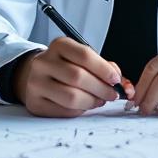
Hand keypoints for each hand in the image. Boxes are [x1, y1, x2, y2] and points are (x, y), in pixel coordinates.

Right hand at [13, 37, 134, 117]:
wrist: (36, 75)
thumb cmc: (66, 66)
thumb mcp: (81, 58)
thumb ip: (103, 67)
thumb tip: (122, 83)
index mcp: (59, 46)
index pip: (84, 55)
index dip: (104, 69)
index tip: (116, 80)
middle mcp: (43, 62)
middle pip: (78, 77)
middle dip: (101, 88)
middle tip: (112, 95)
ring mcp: (36, 83)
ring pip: (71, 97)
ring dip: (92, 101)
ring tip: (99, 100)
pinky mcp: (34, 103)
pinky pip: (64, 111)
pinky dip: (79, 110)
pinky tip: (84, 105)